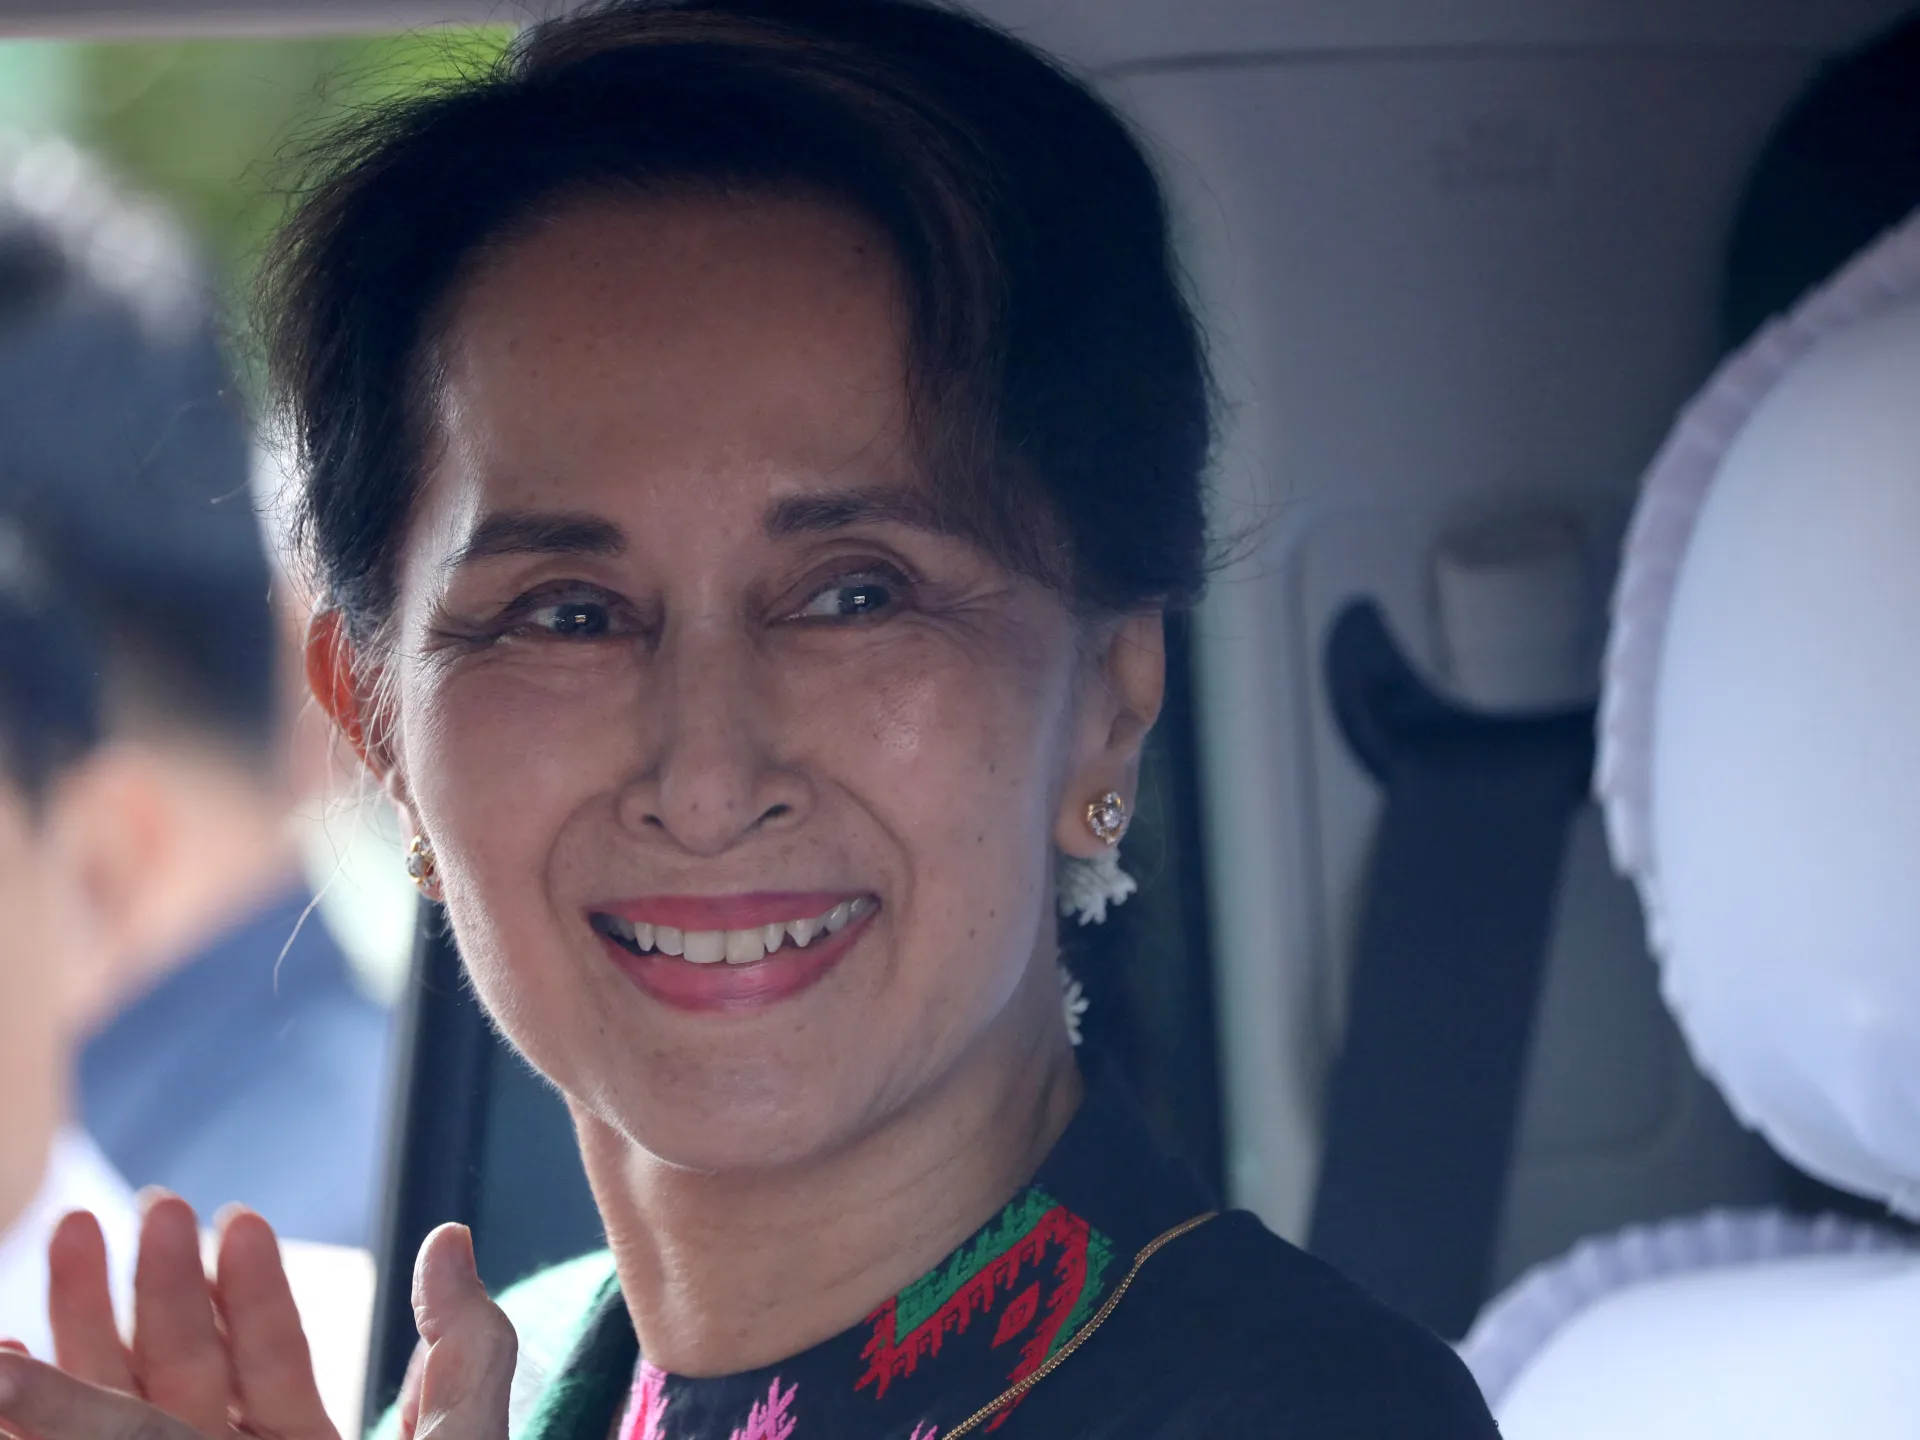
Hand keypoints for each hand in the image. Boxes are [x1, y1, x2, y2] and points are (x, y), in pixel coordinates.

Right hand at [0, 1200, 514, 1439]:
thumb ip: (462, 1348)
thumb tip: (449, 1235)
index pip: (267, 1360)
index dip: (247, 1289)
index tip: (235, 1216)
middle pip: (180, 1375)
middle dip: (154, 1293)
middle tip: (144, 1205)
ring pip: (124, 1415)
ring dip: (87, 1337)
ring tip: (69, 1239)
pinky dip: (43, 1423)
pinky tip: (2, 1370)